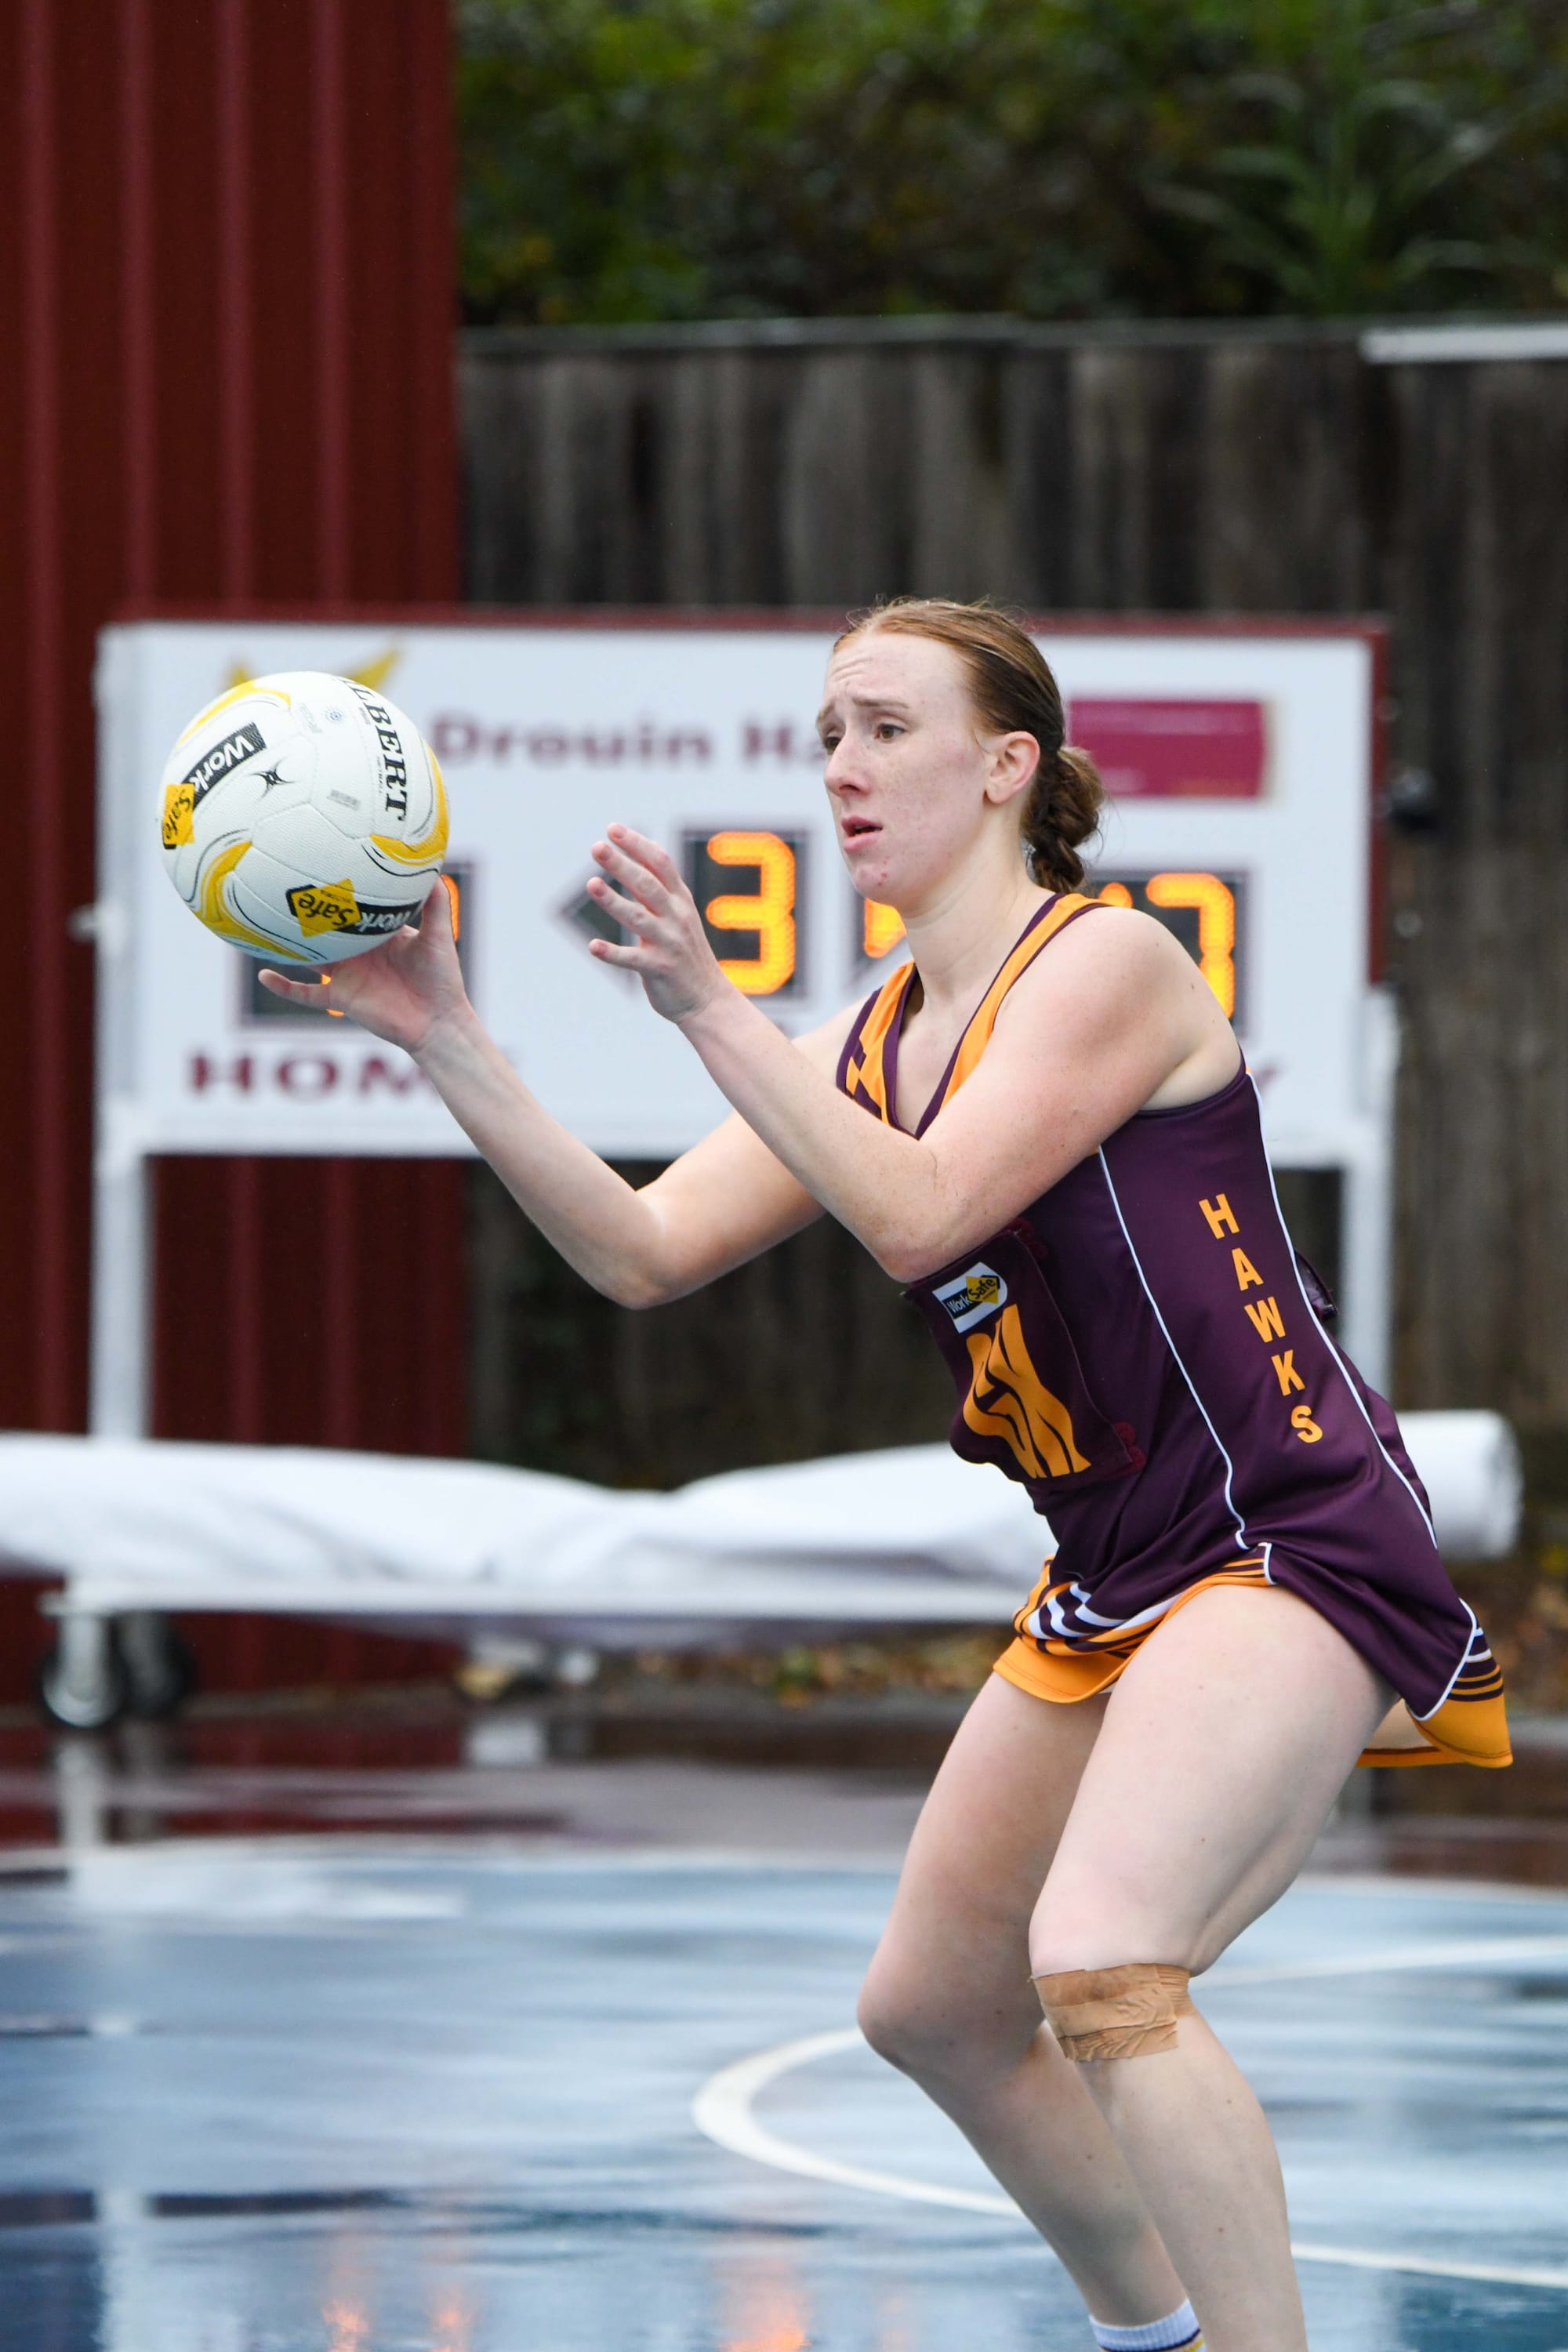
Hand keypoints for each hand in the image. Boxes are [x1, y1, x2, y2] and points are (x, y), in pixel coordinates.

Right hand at [256, 874, 469, 1055]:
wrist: (438, 1022)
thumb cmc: (442, 979)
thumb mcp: (439, 935)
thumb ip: (435, 904)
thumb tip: (433, 868)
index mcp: (377, 933)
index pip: (352, 907)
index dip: (337, 890)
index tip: (320, 865)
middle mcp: (358, 952)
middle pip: (324, 929)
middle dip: (305, 912)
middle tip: (280, 887)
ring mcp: (346, 975)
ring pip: (308, 957)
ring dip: (287, 945)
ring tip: (260, 926)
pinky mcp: (340, 999)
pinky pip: (305, 994)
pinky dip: (284, 987)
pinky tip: (263, 975)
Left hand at [586, 824, 730, 1024]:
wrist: (708, 1000)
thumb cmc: (686, 954)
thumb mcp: (679, 914)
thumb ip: (660, 886)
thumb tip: (645, 848)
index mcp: (680, 901)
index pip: (660, 864)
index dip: (637, 845)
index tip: (613, 829)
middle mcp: (677, 918)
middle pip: (647, 885)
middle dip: (622, 865)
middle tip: (597, 847)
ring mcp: (669, 943)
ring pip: (638, 918)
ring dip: (614, 901)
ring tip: (591, 885)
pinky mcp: (660, 970)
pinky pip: (633, 960)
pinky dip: (613, 953)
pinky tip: (593, 946)